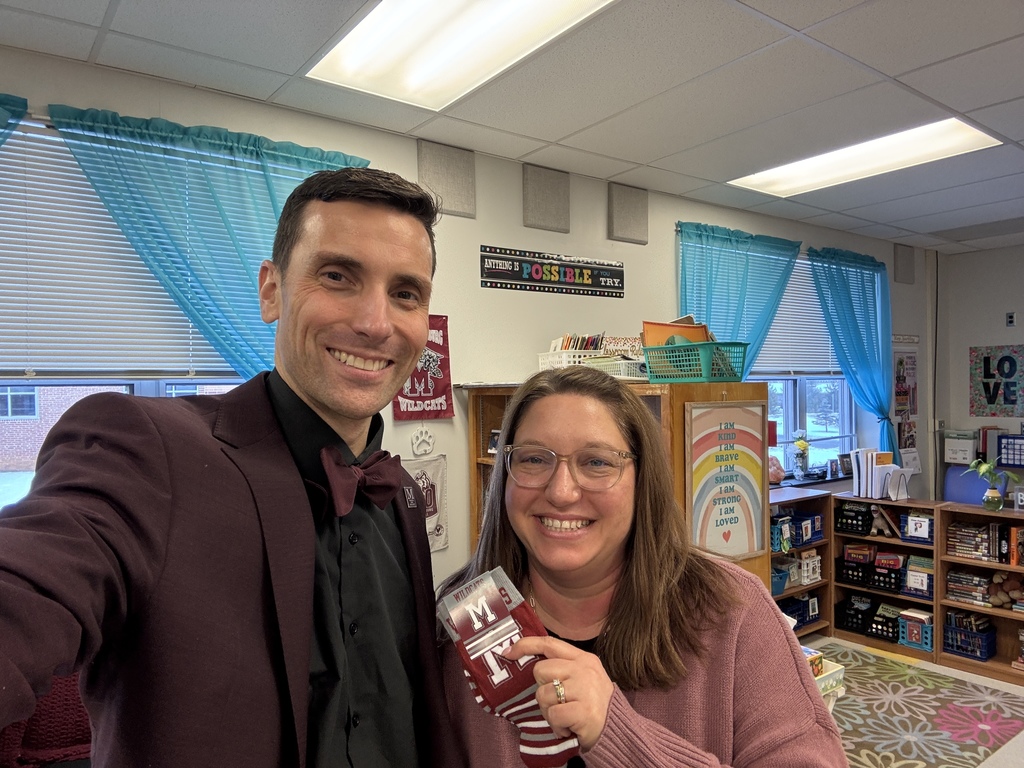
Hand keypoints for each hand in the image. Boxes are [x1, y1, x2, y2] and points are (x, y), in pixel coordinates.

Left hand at [503, 635, 613, 750]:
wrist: (617, 730)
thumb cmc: (594, 704)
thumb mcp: (584, 677)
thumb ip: (562, 667)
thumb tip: (530, 662)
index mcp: (583, 658)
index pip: (549, 644)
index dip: (526, 645)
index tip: (508, 652)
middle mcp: (584, 669)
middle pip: (540, 671)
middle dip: (543, 689)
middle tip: (558, 702)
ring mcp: (584, 689)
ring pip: (543, 695)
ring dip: (549, 711)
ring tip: (564, 716)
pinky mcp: (583, 711)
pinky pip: (553, 715)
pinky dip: (557, 726)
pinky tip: (567, 727)